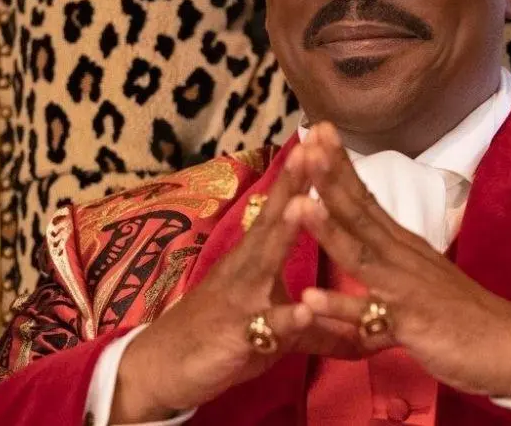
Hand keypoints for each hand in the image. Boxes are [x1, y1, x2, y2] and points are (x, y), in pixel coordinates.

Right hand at [111, 146, 347, 420]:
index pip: (282, 209)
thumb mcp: (271, 329)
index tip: (323, 140)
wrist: (159, 370)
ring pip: (262, 263)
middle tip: (313, 148)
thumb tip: (351, 326)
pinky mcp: (234, 338)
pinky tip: (304, 309)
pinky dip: (284, 318)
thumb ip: (308, 322)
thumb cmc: (219, 339)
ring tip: (303, 206)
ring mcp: (238, 300)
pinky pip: (262, 328)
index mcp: (255, 259)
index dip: (302, 177)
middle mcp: (245, 269)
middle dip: (294, 186)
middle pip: (271, 221)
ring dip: (283, 234)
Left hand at [289, 123, 510, 400]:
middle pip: (360, 211)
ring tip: (299, 204)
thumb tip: (364, 235)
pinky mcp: (408, 323)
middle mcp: (401, 255)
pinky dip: (339, 306)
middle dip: (330, 176)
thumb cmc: (461, 313)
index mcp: (401, 243)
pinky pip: (368, 315)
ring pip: (361, 254)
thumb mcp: (418, 276)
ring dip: (328, 230)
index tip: (318, 129)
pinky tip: (310, 297)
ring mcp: (404, 286)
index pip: (366, 196)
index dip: (341, 164)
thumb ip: (387, 258)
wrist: (510, 347)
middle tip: (307, 138)